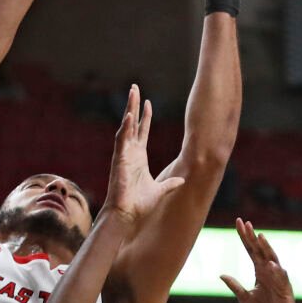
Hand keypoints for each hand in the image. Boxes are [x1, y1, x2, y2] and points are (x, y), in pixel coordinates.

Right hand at [103, 85, 185, 227]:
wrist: (127, 214)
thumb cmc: (139, 204)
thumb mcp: (160, 190)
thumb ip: (170, 183)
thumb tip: (182, 180)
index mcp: (138, 158)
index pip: (142, 132)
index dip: (144, 117)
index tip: (148, 103)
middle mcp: (129, 153)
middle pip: (132, 124)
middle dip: (133, 105)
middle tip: (135, 87)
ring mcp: (123, 155)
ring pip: (126, 127)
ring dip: (129, 109)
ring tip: (132, 93)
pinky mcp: (119, 160)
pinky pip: (121, 140)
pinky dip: (126, 127)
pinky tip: (130, 115)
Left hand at [220, 220, 298, 302]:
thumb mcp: (244, 298)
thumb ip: (235, 286)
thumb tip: (221, 274)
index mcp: (260, 273)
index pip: (251, 251)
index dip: (245, 238)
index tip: (239, 223)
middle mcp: (269, 273)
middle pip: (260, 251)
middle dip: (253, 237)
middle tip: (245, 223)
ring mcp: (278, 281)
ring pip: (273, 261)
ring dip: (266, 249)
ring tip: (260, 237)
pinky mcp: (285, 292)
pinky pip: (281, 280)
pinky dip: (276, 272)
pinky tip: (270, 264)